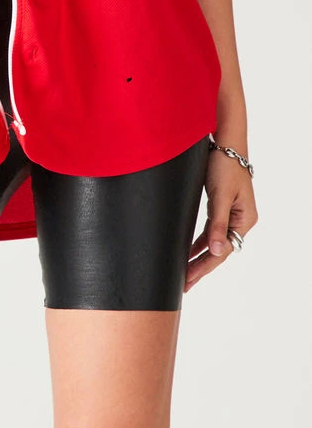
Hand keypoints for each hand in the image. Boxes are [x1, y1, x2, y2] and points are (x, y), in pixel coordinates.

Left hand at [184, 146, 257, 291]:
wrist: (225, 143)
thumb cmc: (224, 166)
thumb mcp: (219, 195)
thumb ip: (217, 224)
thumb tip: (216, 251)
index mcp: (244, 220)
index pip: (223, 251)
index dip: (204, 266)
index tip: (188, 278)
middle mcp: (239, 220)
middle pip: (219, 250)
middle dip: (200, 267)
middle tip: (183, 284)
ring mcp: (231, 214)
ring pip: (213, 242)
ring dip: (199, 256)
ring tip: (185, 273)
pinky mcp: (221, 206)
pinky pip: (210, 230)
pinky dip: (199, 242)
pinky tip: (188, 251)